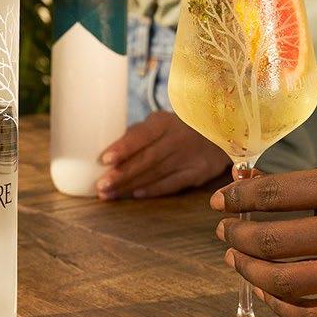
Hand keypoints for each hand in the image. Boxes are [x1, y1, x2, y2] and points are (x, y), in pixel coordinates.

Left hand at [97, 111, 229, 198]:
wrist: (215, 133)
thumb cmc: (174, 130)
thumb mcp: (158, 124)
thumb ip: (135, 136)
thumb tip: (106, 155)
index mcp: (163, 122)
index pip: (141, 135)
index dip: (123, 148)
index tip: (104, 160)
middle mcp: (178, 138)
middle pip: (146, 158)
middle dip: (121, 174)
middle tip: (101, 185)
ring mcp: (190, 156)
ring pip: (156, 173)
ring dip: (130, 185)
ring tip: (109, 194)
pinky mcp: (199, 172)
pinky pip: (172, 184)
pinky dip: (153, 190)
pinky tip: (135, 195)